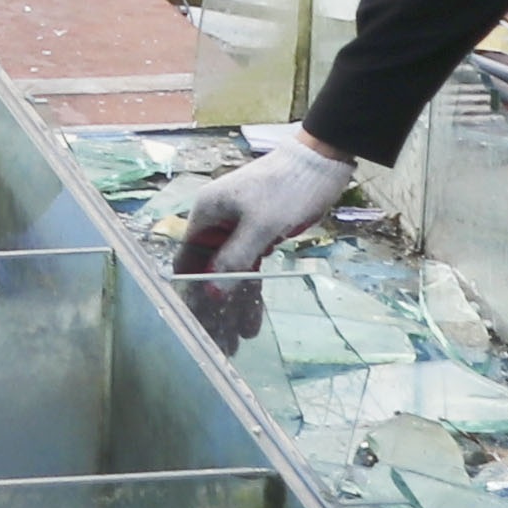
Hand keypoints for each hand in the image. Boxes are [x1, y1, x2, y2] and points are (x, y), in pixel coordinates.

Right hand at [167, 138, 356, 340]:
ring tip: (237, 342)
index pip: (187, 262)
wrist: (320, 163)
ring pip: (228, 275)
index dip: (191, 294)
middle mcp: (216, 224)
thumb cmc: (286, 189)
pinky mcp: (257, 236)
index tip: (197, 327)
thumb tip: (211, 294)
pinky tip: (252, 322)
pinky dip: (249, 293)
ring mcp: (236, 231)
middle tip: (221, 345)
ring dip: (232, 306)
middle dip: (213, 308)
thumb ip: (235, 259)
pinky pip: (247, 269)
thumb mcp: (260, 225)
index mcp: (205, 215)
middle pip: (207, 273)